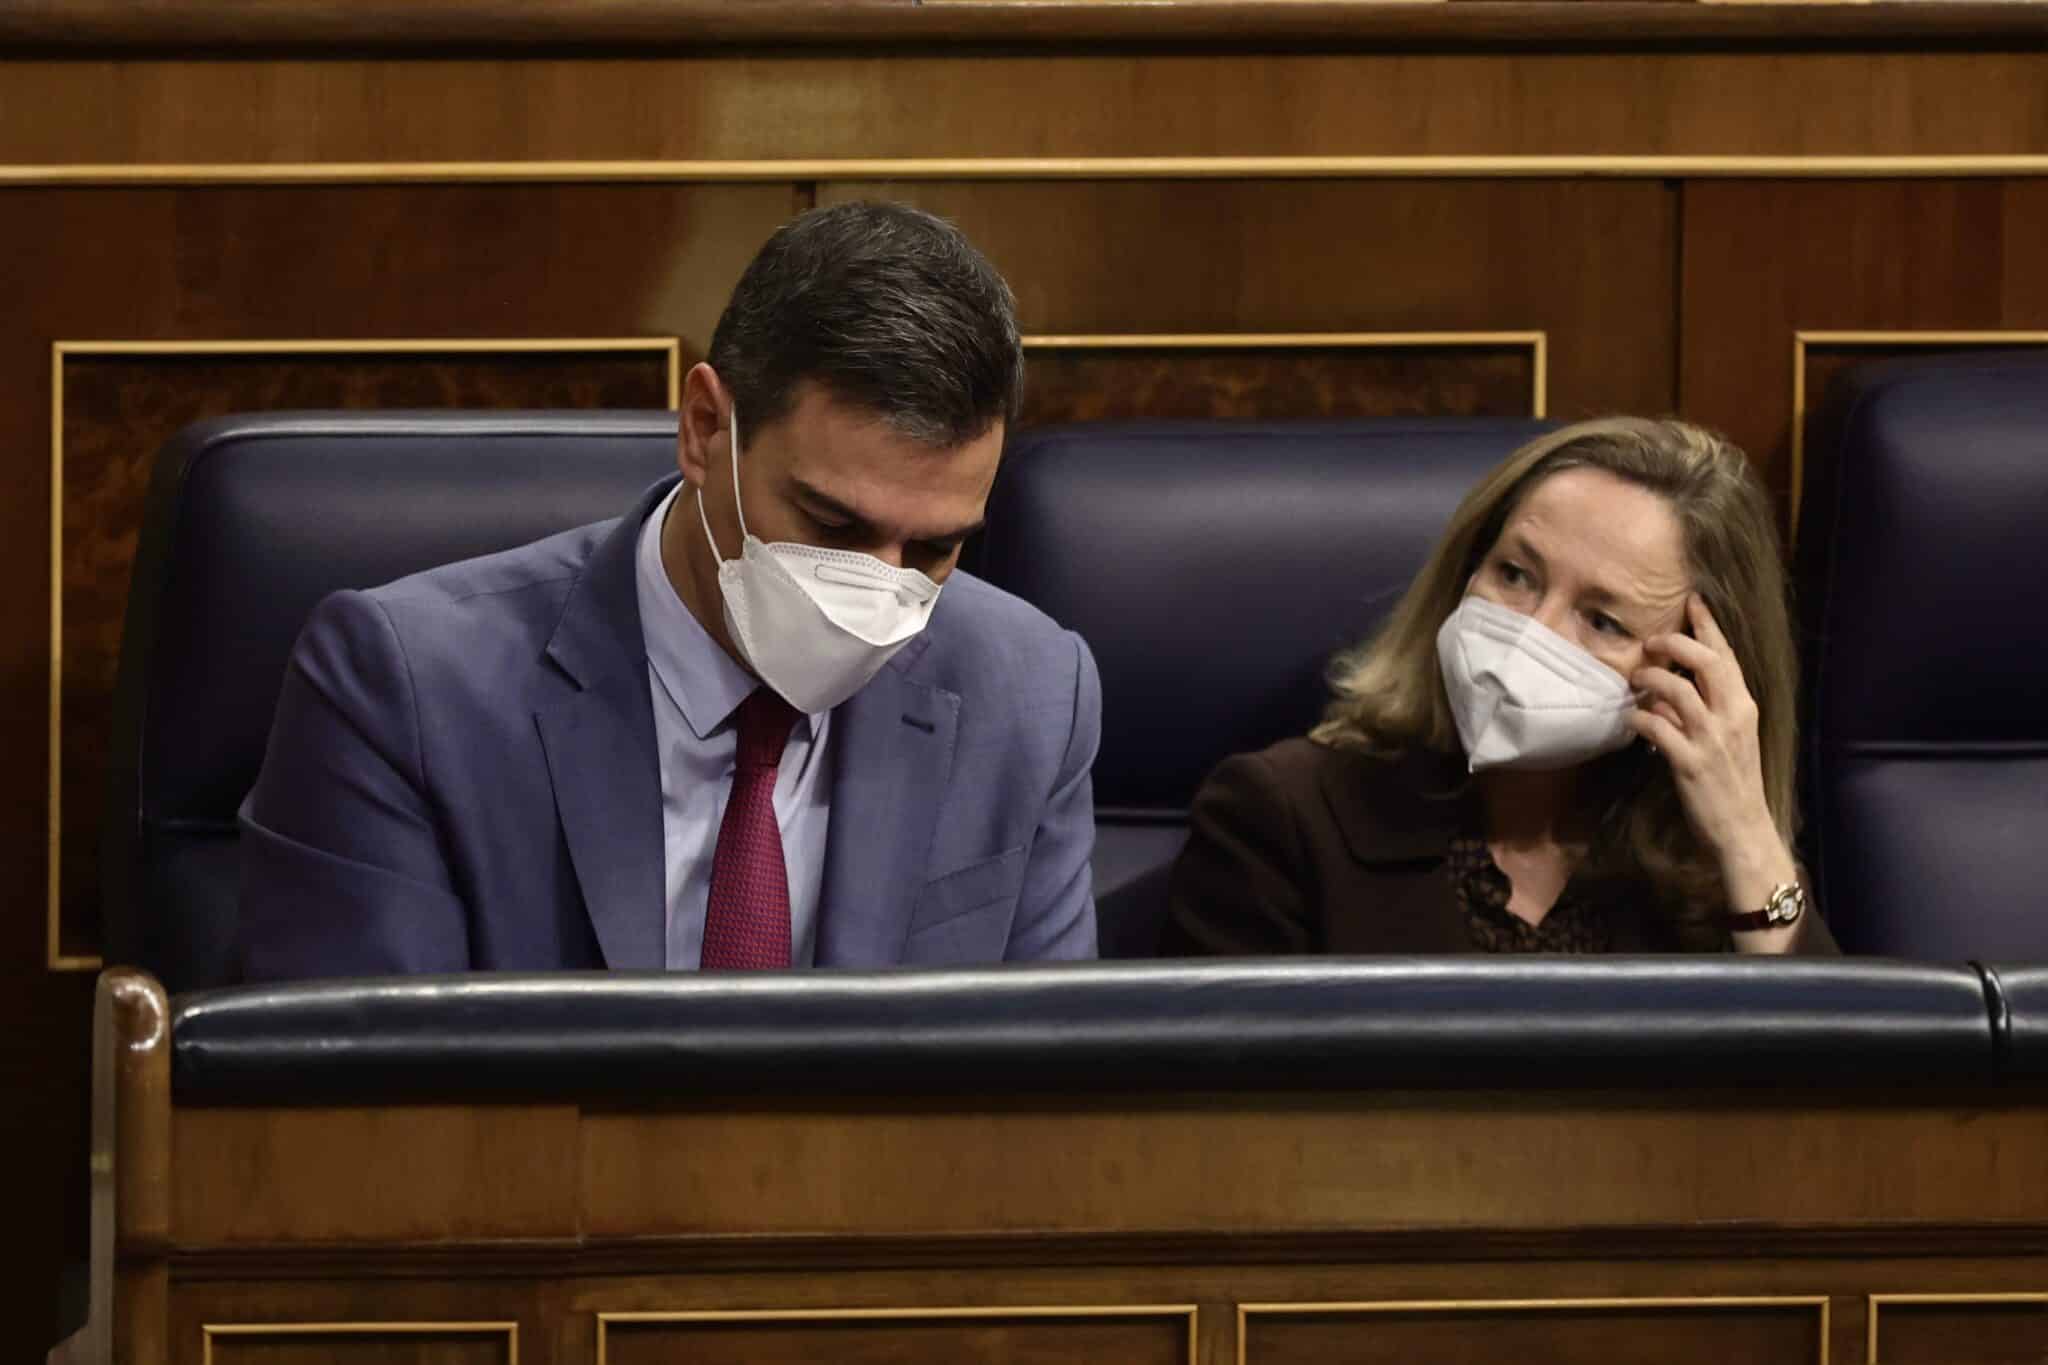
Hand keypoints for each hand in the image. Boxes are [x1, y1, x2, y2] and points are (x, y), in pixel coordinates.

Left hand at [1626, 596, 1800, 945]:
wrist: (1743, 830)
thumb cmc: (1733, 783)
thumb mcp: (1728, 739)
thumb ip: (1704, 710)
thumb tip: (1667, 688)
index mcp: (1744, 707)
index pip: (1726, 656)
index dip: (1708, 626)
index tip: (1692, 601)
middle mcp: (1733, 717)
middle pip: (1706, 662)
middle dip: (1674, 643)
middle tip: (1650, 642)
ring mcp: (1712, 740)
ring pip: (1677, 690)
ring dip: (1649, 679)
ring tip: (1634, 681)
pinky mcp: (1691, 763)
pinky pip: (1657, 728)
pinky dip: (1639, 720)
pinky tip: (1630, 721)